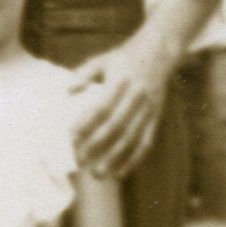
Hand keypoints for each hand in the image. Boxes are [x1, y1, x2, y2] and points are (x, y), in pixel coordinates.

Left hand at [69, 27, 177, 180]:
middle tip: (80, 161)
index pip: (102, 107)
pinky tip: (121, 172)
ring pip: (132, 138)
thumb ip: (83, 74)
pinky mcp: (156, 117)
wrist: (159, 53)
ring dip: (115, 158)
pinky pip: (146, 142)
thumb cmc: (124, 58)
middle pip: (116, 126)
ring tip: (98, 174)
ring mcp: (148, 108)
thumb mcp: (102, 60)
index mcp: (121, 81)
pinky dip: (134, 159)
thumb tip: (66, 91)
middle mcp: (136, 96)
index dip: (86, 123)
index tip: (70, 138)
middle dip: (97, 146)